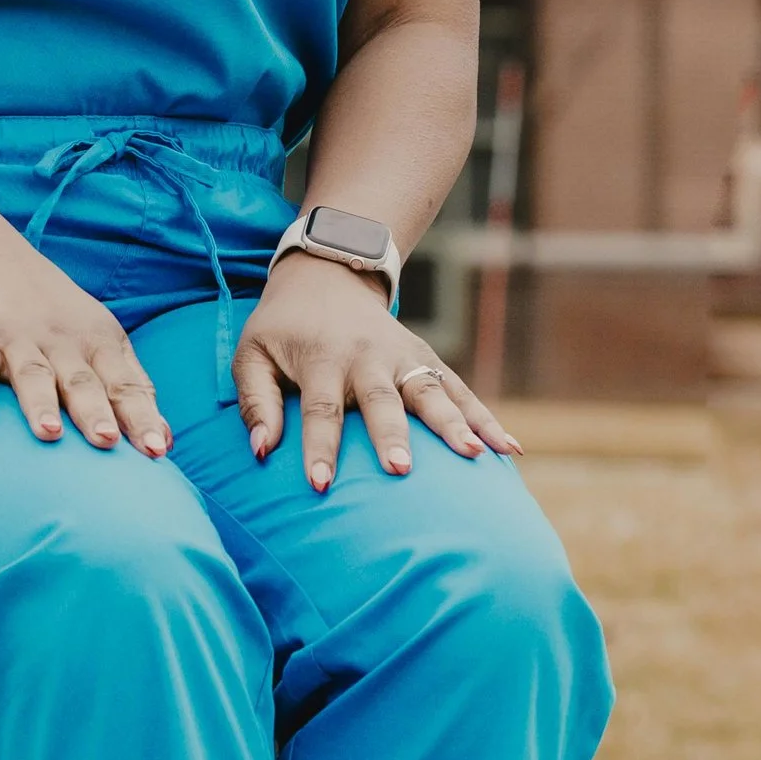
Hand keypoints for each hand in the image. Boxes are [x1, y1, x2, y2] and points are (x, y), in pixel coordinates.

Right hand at [0, 236, 169, 453]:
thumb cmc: (56, 311)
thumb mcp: (101, 337)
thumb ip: (131, 385)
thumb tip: (163, 440)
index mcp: (98, 343)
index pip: (125, 384)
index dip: (141, 416)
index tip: (156, 449)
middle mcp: (62, 342)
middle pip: (82, 381)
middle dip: (95, 411)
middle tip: (107, 441)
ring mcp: (18, 339)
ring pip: (33, 374)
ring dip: (41, 404)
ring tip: (49, 433)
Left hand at [233, 255, 519, 492]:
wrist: (328, 275)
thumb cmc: (283, 328)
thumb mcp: (251, 354)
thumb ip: (255, 402)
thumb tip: (261, 451)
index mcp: (321, 357)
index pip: (320, 407)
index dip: (319, 446)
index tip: (320, 485)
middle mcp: (367, 357)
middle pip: (382, 399)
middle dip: (392, 434)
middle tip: (400, 469)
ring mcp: (403, 356)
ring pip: (432, 392)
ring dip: (454, 425)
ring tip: (474, 457)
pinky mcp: (427, 359)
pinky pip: (461, 392)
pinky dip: (485, 419)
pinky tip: (509, 450)